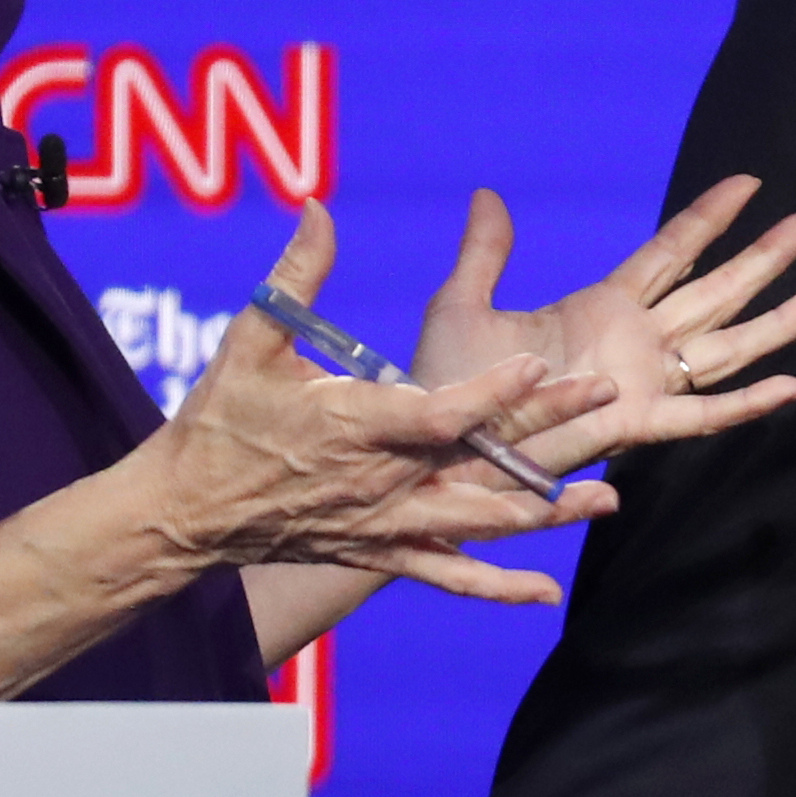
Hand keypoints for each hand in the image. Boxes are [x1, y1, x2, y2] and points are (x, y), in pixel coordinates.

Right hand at [140, 203, 621, 606]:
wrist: (187, 512)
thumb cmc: (220, 420)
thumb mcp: (253, 338)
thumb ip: (296, 274)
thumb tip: (319, 206)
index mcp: (354, 425)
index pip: (439, 414)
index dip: (493, 394)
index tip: (538, 368)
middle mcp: (381, 481)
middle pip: (479, 460)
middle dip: (549, 428)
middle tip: (608, 395)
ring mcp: (386, 525)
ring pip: (480, 523)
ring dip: (546, 511)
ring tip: (608, 496)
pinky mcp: (381, 554)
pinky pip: (449, 576)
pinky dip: (500, 587)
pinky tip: (546, 590)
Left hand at [411, 174, 795, 482]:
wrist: (434, 443)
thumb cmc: (446, 385)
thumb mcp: (462, 304)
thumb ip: (486, 253)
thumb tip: (489, 194)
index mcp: (600, 306)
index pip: (670, 252)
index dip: (709, 218)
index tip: (751, 183)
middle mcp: (633, 342)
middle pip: (715, 291)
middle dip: (764, 259)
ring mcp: (641, 383)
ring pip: (724, 347)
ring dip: (776, 323)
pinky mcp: (634, 426)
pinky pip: (700, 416)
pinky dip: (746, 404)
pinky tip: (793, 386)